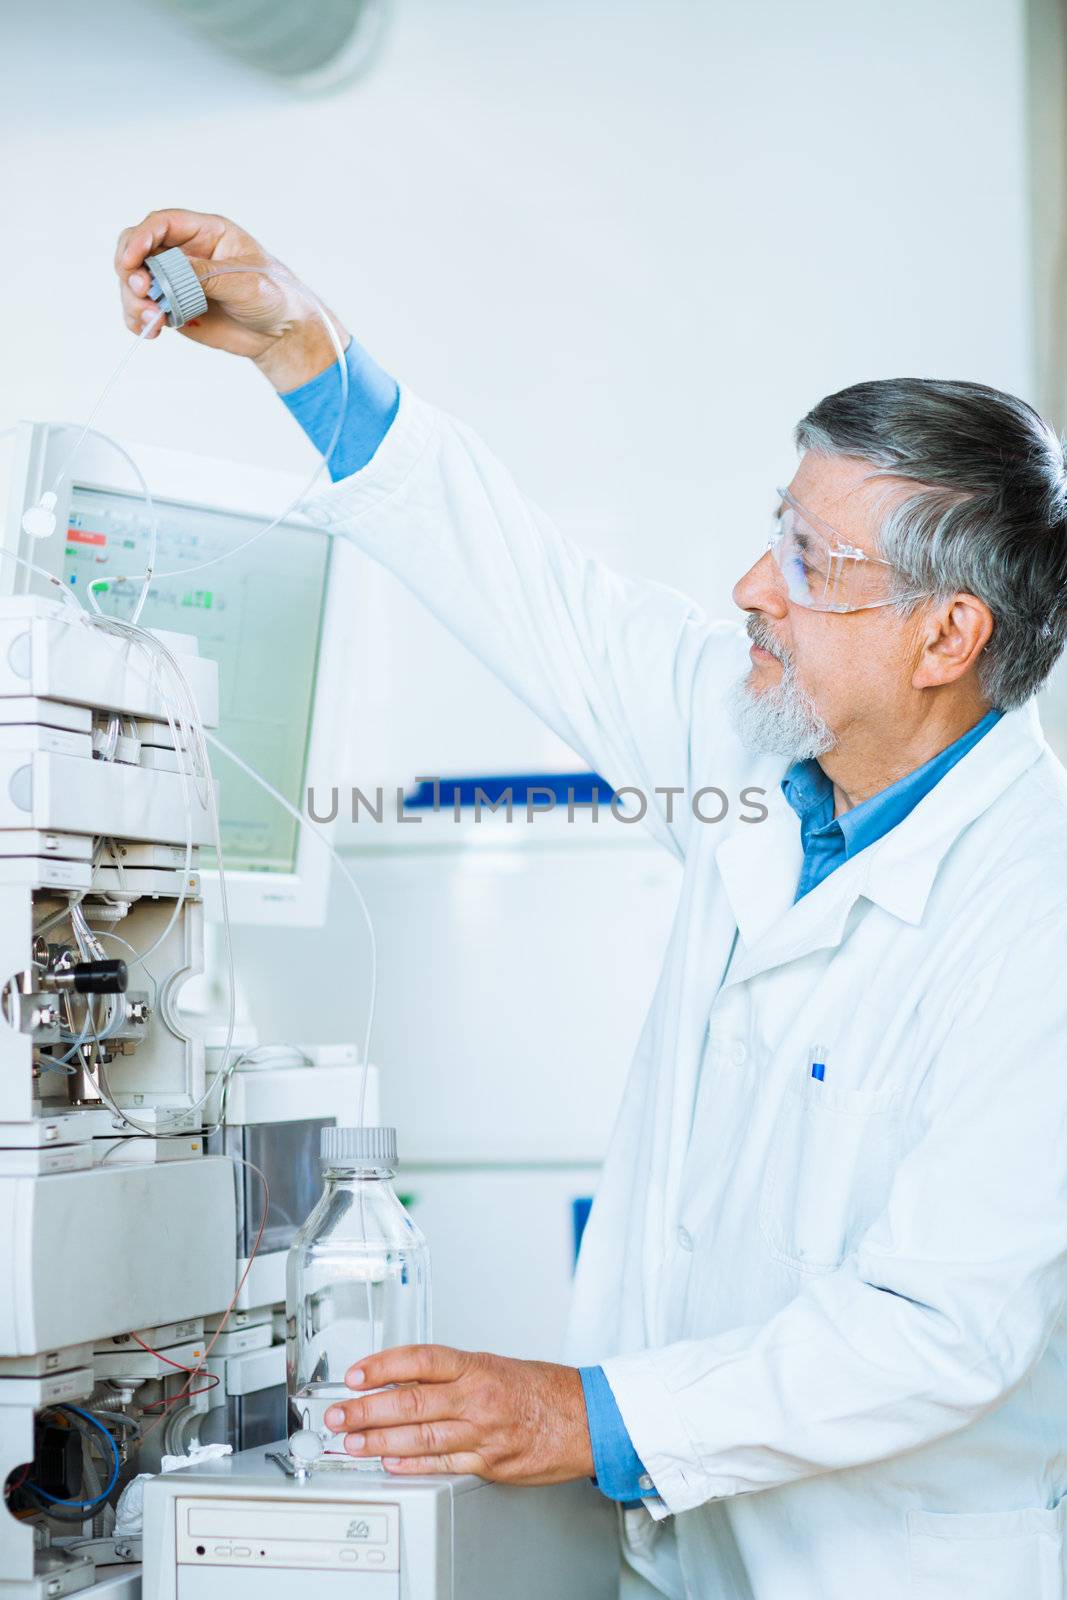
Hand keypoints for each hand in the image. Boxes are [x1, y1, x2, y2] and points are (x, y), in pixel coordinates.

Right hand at [114, 208, 349, 389]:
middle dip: (130, 270)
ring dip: (133, 300)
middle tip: (143, 292)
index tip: (130, 260)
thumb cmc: (275, 297)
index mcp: (206, 232)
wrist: (283, 333)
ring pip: (137, 281)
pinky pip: (145, 309)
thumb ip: (208, 276)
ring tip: (151, 320)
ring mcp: (177, 281)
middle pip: (139, 250)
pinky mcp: (175, 307)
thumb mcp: (247, 282)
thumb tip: (172, 273)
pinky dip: (139, 319)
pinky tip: (150, 331)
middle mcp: (186, 252)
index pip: (162, 224)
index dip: (140, 238)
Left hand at [323, 1345, 594, 1484]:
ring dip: (380, 1441)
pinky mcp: (490, 1463)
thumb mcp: (493, 1366)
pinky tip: (390, 1465)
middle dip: (367, 1410)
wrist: (586, 1418)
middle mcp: (478, 1397)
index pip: (421, 1359)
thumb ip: (450, 1374)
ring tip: (352, 1443)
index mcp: (476, 1366)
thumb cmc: (540, 1390)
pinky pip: (445, 1465)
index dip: (384, 1365)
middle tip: (339, 1415)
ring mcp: (484, 1432)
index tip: (356, 1373)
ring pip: (422, 1436)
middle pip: (412, 1401)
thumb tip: (400, 1378)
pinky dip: (414, 1466)